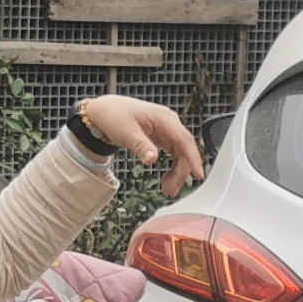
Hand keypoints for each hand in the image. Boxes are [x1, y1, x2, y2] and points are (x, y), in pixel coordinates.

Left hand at [74, 94, 204, 188]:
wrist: (104, 111)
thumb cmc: (114, 114)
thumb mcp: (126, 132)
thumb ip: (141, 146)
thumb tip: (152, 159)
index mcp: (164, 118)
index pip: (184, 140)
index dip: (193, 158)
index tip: (198, 174)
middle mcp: (169, 124)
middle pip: (184, 151)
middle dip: (181, 172)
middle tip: (170, 190)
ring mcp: (166, 131)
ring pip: (181, 155)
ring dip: (177, 173)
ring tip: (167, 188)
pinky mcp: (162, 138)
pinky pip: (174, 156)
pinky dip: (172, 169)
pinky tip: (166, 179)